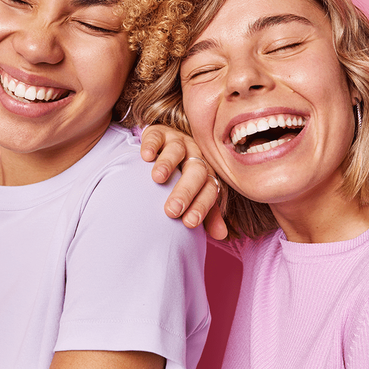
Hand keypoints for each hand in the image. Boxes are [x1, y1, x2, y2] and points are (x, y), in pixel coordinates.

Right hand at [140, 125, 227, 239]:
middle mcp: (195, 156)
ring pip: (177, 150)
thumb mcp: (197, 193)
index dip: (202, 206)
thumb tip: (222, 236)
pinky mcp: (158, 132)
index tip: (189, 223)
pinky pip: (156, 135)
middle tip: (172, 210)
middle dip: (185, 191)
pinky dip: (151, 144)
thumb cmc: (183, 177)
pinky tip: (146, 156)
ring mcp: (178, 142)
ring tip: (158, 178)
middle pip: (196, 171)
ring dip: (168, 163)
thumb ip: (208, 214)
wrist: (169, 144)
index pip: (209, 189)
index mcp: (207, 173)